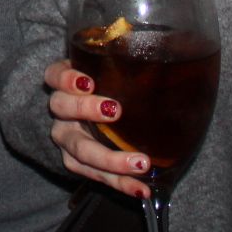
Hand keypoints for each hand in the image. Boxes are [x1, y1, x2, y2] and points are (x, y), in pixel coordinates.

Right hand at [44, 58, 154, 199]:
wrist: (92, 117)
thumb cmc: (111, 84)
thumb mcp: (112, 66)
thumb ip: (128, 56)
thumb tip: (176, 43)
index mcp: (66, 81)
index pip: (54, 75)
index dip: (66, 78)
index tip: (88, 81)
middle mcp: (61, 110)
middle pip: (60, 107)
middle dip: (85, 109)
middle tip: (115, 111)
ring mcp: (66, 138)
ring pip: (78, 150)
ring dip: (109, 159)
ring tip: (140, 163)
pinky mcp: (76, 163)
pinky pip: (94, 176)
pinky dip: (119, 183)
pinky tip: (141, 189)